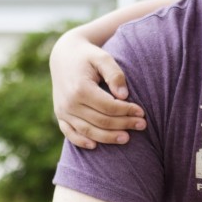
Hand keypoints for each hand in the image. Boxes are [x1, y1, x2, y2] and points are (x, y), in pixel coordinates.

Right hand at [50, 30, 145, 148]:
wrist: (64, 56)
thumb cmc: (88, 56)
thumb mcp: (103, 57)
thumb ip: (115, 74)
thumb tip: (124, 96)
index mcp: (80, 88)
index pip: (109, 107)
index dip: (127, 111)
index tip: (142, 112)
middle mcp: (69, 102)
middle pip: (101, 121)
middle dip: (124, 125)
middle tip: (142, 125)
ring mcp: (63, 111)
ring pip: (88, 131)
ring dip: (108, 137)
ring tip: (127, 138)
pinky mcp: (60, 115)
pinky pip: (69, 133)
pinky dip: (81, 141)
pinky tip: (96, 146)